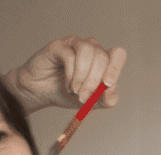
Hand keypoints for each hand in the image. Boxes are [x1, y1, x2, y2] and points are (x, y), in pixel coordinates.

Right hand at [6, 35, 126, 112]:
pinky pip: (70, 55)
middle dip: (94, 81)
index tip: (107, 84)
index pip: (118, 54)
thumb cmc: (68, 94)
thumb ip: (108, 98)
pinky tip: (67, 86)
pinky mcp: (59, 45)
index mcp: (103, 61)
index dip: (116, 68)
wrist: (41, 94)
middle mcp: (91, 49)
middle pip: (103, 57)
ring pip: (89, 51)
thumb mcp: (94, 103)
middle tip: (84, 97)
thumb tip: (111, 87)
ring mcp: (75, 44)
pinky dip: (70, 74)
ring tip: (75, 91)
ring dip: (83, 76)